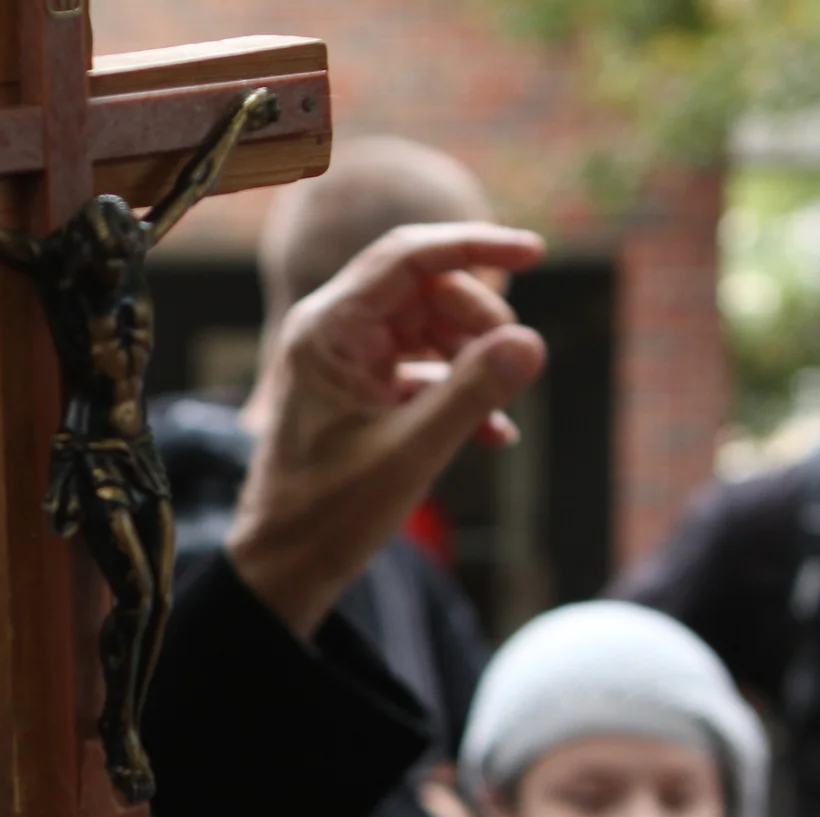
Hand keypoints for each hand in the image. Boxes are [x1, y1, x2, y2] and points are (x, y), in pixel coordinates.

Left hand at [229, 223, 548, 638]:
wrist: (285, 568)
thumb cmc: (329, 514)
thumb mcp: (410, 453)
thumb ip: (472, 394)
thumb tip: (532, 342)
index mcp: (328, 331)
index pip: (407, 257)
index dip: (473, 246)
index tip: (534, 254)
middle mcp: (332, 334)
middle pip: (425, 290)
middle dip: (477, 321)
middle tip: (513, 365)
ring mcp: (345, 362)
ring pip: (428, 329)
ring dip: (472, 360)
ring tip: (498, 411)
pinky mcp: (360, 393)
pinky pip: (420, 370)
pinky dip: (457, 393)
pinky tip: (495, 436)